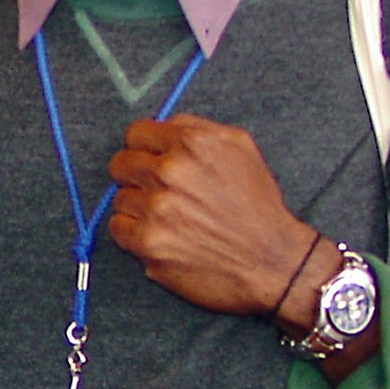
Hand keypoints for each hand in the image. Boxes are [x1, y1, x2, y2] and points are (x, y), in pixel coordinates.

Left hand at [105, 114, 319, 316]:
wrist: (271, 261)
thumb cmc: (257, 206)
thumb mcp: (239, 148)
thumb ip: (196, 129)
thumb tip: (162, 127)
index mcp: (193, 143)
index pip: (136, 133)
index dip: (142, 148)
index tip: (149, 160)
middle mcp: (171, 172)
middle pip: (120, 165)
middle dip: (135, 177)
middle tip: (156, 191)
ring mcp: (157, 209)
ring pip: (120, 198)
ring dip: (138, 207)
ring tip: (167, 218)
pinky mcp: (149, 243)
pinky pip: (118, 228)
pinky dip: (133, 233)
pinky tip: (159, 235)